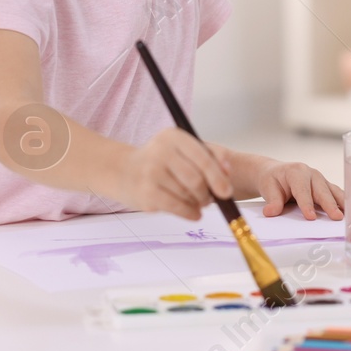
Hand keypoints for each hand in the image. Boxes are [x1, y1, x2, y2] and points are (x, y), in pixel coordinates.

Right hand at [117, 128, 233, 220]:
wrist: (122, 170)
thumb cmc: (159, 161)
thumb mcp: (181, 149)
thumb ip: (207, 156)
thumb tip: (227, 173)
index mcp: (173, 136)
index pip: (203, 157)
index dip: (218, 176)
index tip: (227, 190)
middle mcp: (161, 151)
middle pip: (196, 179)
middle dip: (208, 193)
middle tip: (211, 199)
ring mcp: (151, 172)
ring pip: (188, 194)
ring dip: (198, 203)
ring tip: (198, 202)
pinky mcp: (146, 192)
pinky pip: (177, 207)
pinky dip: (190, 213)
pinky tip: (194, 213)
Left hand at [254, 160, 344, 219]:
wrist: (275, 172)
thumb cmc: (273, 180)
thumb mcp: (268, 188)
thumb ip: (272, 201)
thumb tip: (271, 212)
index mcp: (296, 172)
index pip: (302, 190)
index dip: (307, 204)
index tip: (311, 217)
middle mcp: (311, 174)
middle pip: (322, 190)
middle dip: (329, 204)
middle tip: (336, 217)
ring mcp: (320, 179)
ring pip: (332, 191)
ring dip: (340, 203)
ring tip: (347, 216)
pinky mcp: (325, 186)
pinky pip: (335, 194)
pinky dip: (342, 202)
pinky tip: (348, 212)